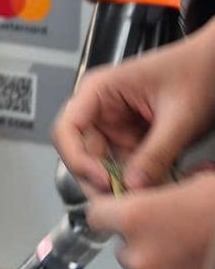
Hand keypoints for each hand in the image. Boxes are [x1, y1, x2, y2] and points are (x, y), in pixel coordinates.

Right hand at [53, 21, 214, 191]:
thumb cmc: (200, 69)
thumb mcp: (180, 115)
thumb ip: (156, 153)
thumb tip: (133, 186)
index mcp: (99, 91)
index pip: (67, 131)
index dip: (78, 159)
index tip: (102, 180)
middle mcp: (100, 110)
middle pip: (82, 154)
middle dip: (101, 178)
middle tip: (122, 199)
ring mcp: (115, 127)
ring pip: (104, 166)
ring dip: (121, 183)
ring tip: (143, 194)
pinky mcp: (131, 140)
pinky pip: (126, 167)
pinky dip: (138, 180)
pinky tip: (153, 186)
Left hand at [87, 173, 214, 268]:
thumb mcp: (209, 183)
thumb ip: (179, 183)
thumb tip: (176, 181)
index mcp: (141, 218)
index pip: (96, 214)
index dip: (110, 208)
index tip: (118, 206)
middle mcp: (142, 255)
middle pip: (124, 244)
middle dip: (145, 235)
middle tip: (178, 227)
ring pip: (147, 268)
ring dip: (165, 259)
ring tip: (198, 248)